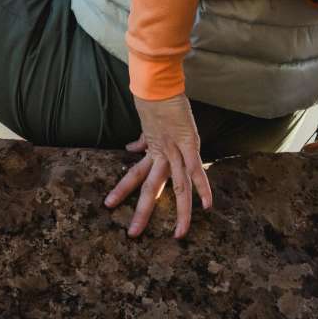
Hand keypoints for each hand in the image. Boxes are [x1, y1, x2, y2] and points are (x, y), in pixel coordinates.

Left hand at [106, 93, 211, 238]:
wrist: (158, 84)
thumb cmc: (154, 99)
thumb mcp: (146, 122)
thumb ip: (142, 138)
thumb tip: (132, 146)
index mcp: (152, 149)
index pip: (134, 174)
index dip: (122, 189)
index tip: (110, 204)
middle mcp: (161, 155)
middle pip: (151, 188)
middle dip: (143, 212)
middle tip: (133, 234)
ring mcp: (176, 151)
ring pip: (177, 187)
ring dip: (179, 212)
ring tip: (179, 232)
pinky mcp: (189, 145)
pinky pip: (197, 171)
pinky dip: (203, 188)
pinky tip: (207, 206)